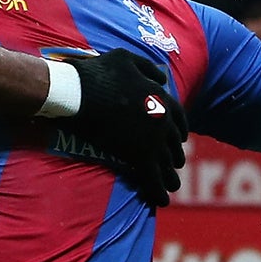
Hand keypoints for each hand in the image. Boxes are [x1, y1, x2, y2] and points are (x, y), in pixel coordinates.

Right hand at [58, 49, 188, 205]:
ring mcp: (152, 139)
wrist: (80, 93)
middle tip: (174, 166)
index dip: (180, 131)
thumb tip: (163, 79)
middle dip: (175, 157)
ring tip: (173, 187)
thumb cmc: (99, 73)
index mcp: (162, 97)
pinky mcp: (138, 155)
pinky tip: (162, 202)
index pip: (180, 119)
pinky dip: (159, 191)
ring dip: (171, 178)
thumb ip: (148, 68)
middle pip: (174, 144)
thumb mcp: (126, 59)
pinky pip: (153, 178)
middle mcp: (162, 120)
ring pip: (167, 164)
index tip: (180, 140)